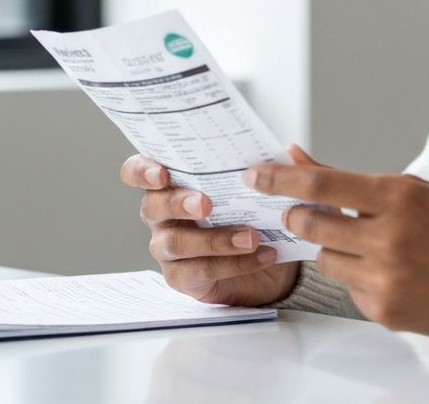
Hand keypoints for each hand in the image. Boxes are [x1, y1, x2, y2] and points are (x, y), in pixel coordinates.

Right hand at [120, 152, 300, 305]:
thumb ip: (277, 168)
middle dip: (179, 203)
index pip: (137, 171)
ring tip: (251, 235)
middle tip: (206, 204)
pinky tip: (264, 255)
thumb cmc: (258, 209)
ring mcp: (169, 247)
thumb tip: (290, 150)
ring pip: (175, 242)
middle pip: (153, 206)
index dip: (142, 170)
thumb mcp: (269, 184)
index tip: (162, 172)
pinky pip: (200, 270)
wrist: (273, 254)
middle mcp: (162, 214)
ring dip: (215, 238)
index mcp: (174, 181)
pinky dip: (234, 262)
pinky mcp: (183, 277)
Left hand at [242, 147, 428, 338]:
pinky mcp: (386, 311)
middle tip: (297, 211)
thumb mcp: (415, 191)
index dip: (280, 178)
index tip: (254, 173)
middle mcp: (390, 238)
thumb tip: (299, 157)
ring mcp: (387, 279)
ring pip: (326, 259)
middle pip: (311, 224)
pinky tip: (394, 272)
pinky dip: (360, 277)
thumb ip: (353, 181)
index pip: (321, 186)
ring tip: (368, 244)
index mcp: (400, 196)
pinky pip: (350, 288)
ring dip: (333, 248)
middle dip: (296, 215)